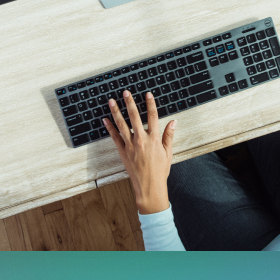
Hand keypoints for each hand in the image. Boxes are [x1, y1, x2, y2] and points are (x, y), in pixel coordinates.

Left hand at [102, 90, 175, 214]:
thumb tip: (173, 122)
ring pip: (122, 124)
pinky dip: (109, 128)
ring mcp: (131, 145)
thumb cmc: (159, 171)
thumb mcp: (168, 153)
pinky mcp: (123, 152)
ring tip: (111, 101)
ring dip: (116, 111)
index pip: (153, 117)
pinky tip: (105, 119)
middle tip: (126, 93)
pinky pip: (115, 137)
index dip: (150, 104)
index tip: (148, 94)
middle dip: (130, 103)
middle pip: (135, 117)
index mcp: (154, 139)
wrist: (149, 187)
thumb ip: (169, 136)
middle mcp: (141, 140)